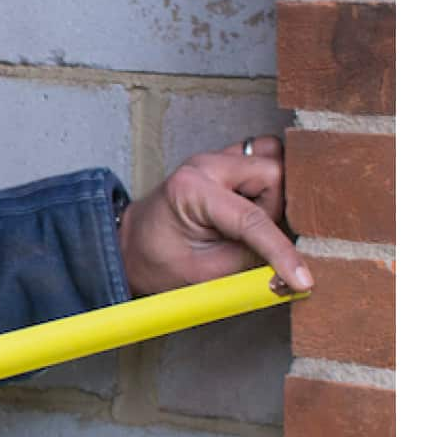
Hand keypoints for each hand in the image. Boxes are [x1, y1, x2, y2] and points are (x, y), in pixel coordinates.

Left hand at [118, 136, 310, 296]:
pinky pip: (266, 158)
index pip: (251, 218)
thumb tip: (293, 266)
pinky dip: (271, 183)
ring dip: (274, 196)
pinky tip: (256, 206)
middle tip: (251, 241)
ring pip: (274, 162)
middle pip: (273, 176)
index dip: (281, 251)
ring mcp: (217, 158)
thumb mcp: (202, 275)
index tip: (302, 278)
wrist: (133, 245)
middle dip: (274, 213)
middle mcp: (206, 164)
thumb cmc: (157, 260)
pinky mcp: (227, 162)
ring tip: (251, 224)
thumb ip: (250, 265)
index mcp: (190, 188)